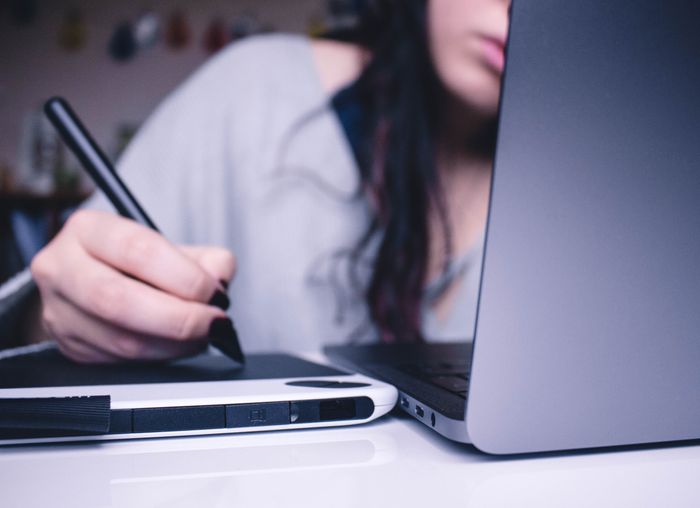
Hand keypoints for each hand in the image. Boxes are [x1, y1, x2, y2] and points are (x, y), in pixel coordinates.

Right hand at [30, 209, 235, 362]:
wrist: (93, 284)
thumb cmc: (137, 263)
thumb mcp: (171, 247)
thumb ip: (205, 258)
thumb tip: (220, 278)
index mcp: (88, 229)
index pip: (137, 251)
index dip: (183, 276)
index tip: (214, 293)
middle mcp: (62, 267)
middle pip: (118, 300)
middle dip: (178, 318)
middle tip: (213, 323)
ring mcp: (58, 311)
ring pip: (120, 339)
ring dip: (173, 344)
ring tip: (202, 336)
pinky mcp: (70, 346)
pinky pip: (119, 361)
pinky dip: (159, 358)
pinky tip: (178, 346)